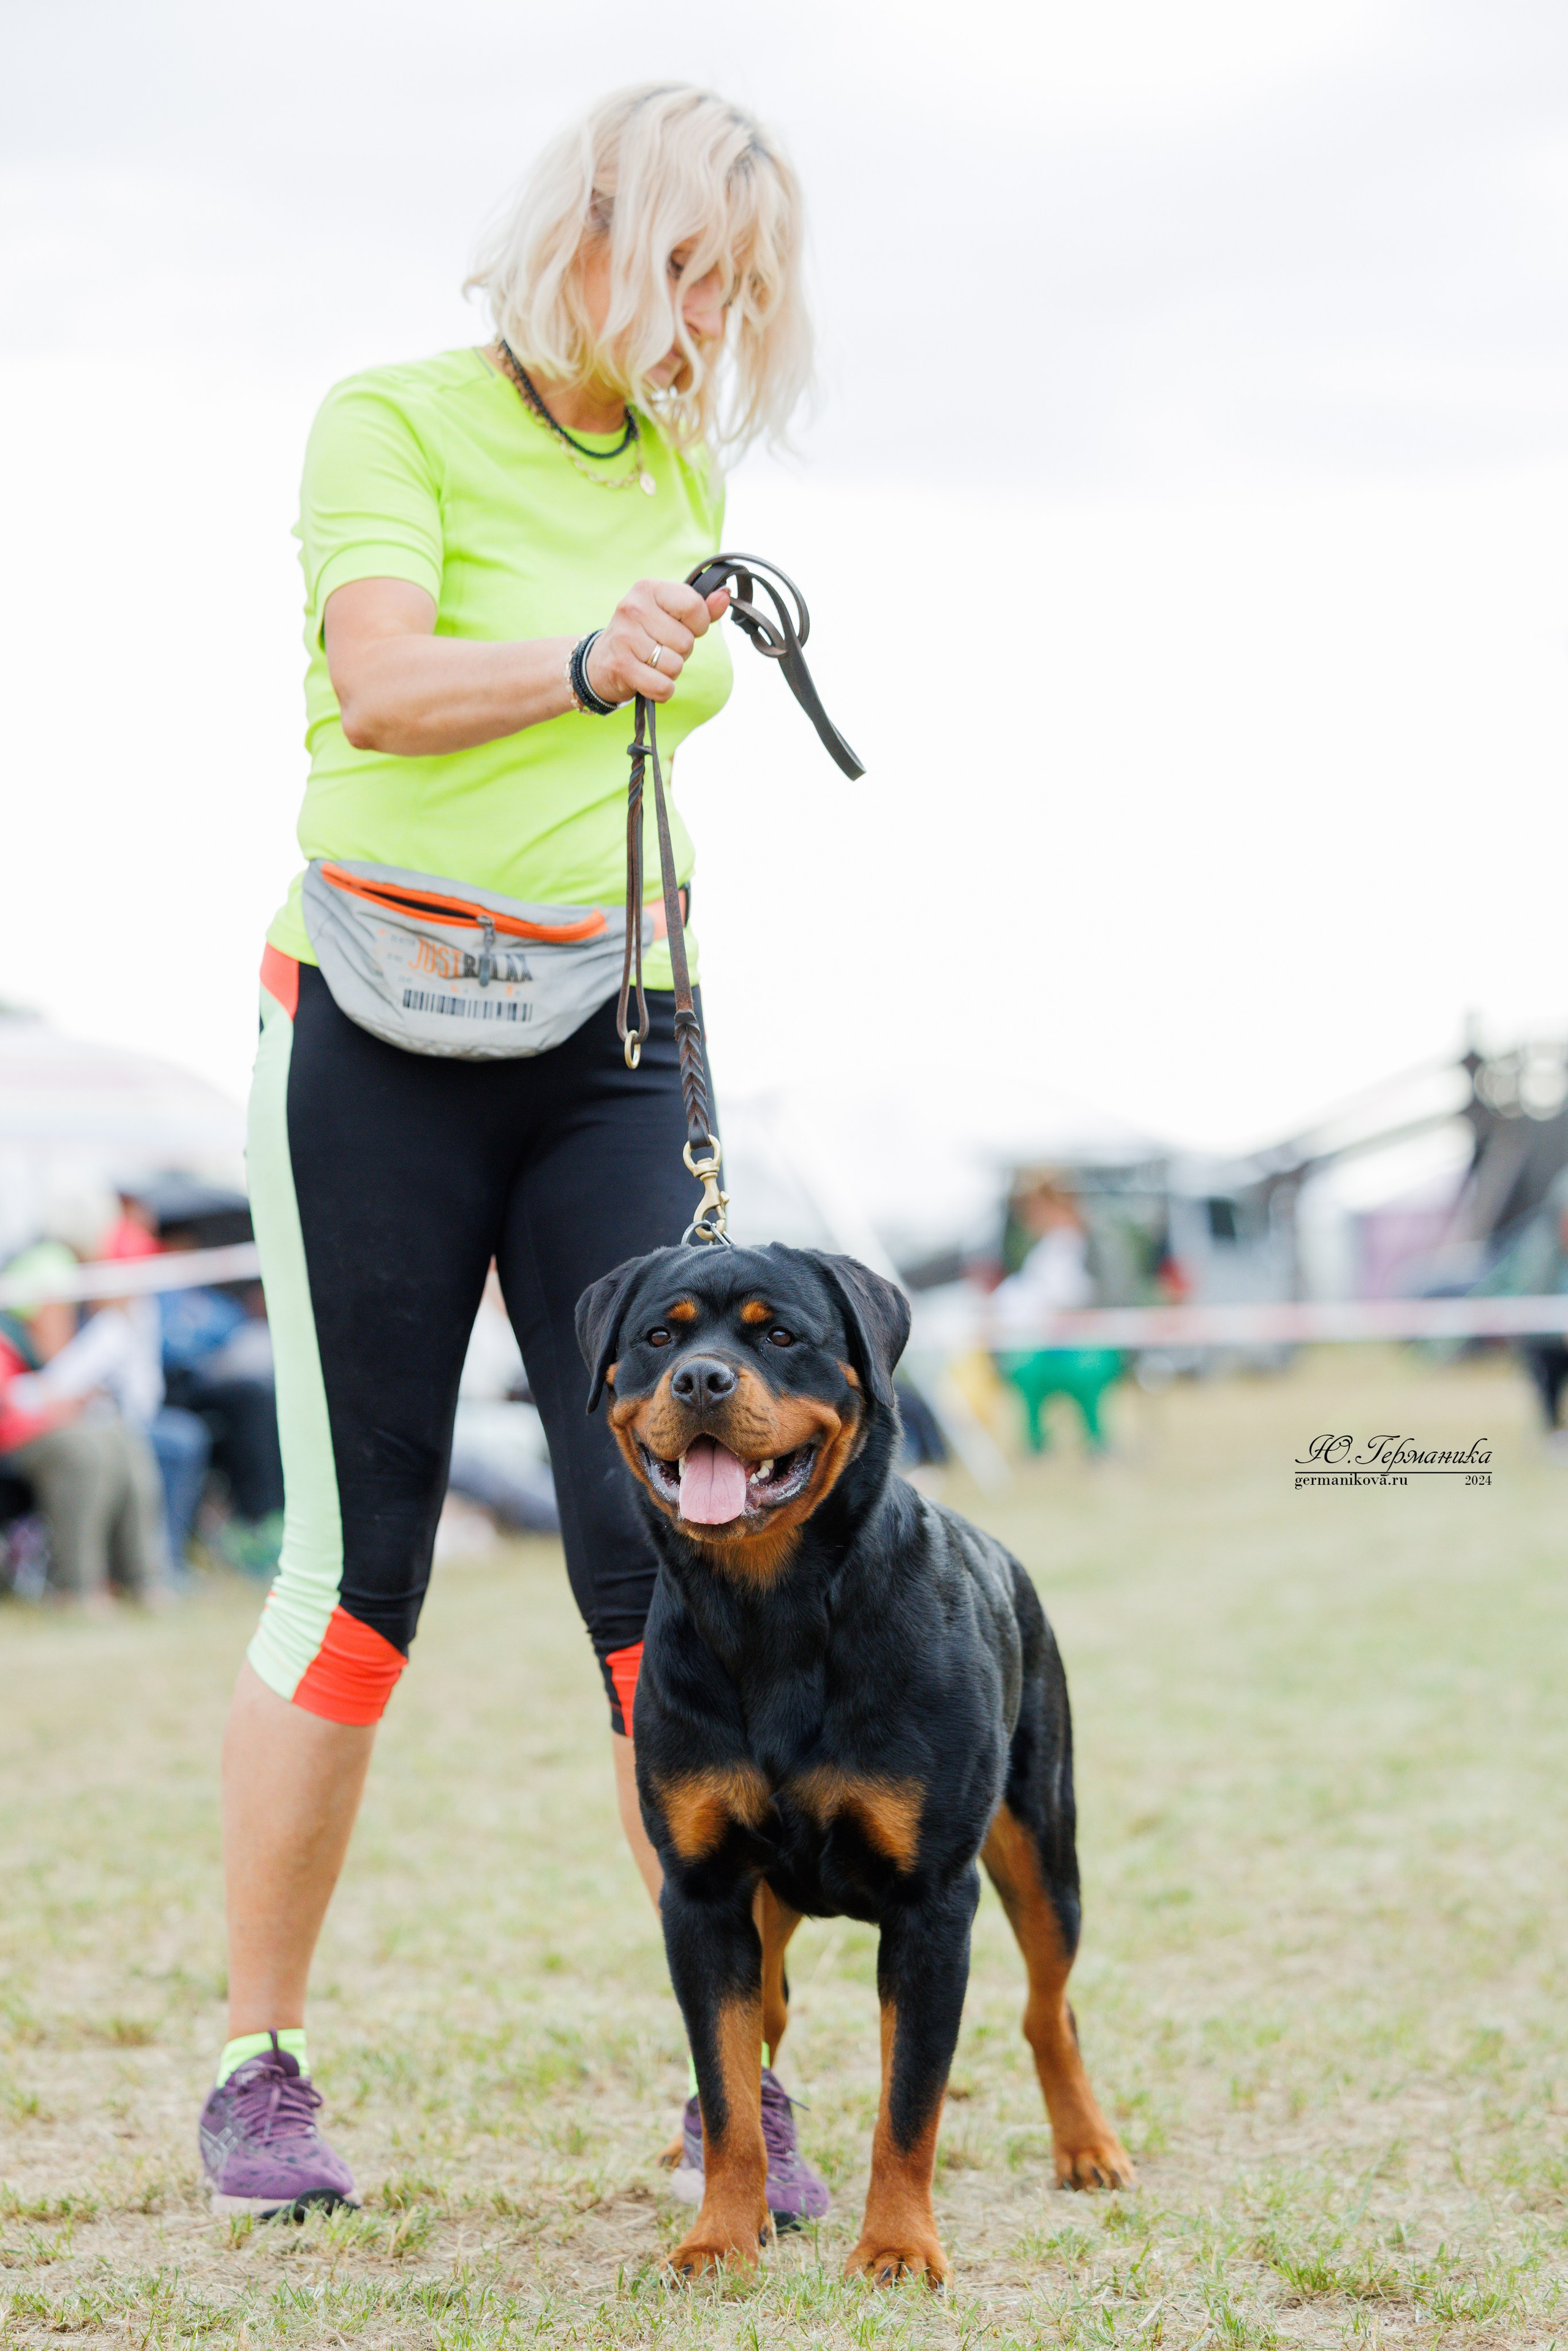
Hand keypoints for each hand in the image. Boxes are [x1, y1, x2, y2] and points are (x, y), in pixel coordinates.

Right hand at [584, 578, 729, 707]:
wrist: (600, 662)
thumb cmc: (643, 636)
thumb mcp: (669, 615)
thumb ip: (700, 607)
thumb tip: (724, 596)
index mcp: (648, 589)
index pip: (693, 606)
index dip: (697, 625)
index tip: (682, 628)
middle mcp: (633, 608)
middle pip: (686, 641)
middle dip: (680, 652)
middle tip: (660, 648)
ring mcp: (625, 637)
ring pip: (675, 665)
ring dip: (670, 671)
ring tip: (652, 662)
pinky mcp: (621, 666)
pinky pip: (663, 687)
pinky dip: (662, 690)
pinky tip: (648, 680)